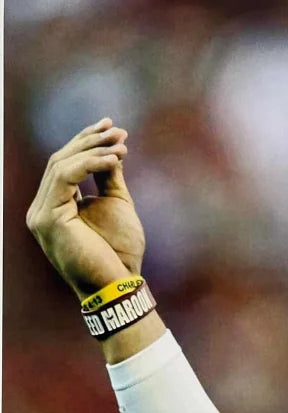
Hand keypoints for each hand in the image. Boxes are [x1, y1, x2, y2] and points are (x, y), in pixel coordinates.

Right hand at [26, 118, 144, 300]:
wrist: (118, 284)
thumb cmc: (120, 253)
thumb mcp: (117, 205)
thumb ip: (109, 178)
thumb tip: (111, 149)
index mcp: (55, 205)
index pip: (65, 164)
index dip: (86, 142)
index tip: (112, 127)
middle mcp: (42, 208)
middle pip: (60, 160)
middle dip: (90, 141)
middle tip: (117, 130)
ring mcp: (41, 213)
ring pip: (60, 166)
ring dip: (92, 150)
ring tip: (121, 144)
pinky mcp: (48, 218)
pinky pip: (65, 178)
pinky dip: (89, 163)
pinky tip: (114, 158)